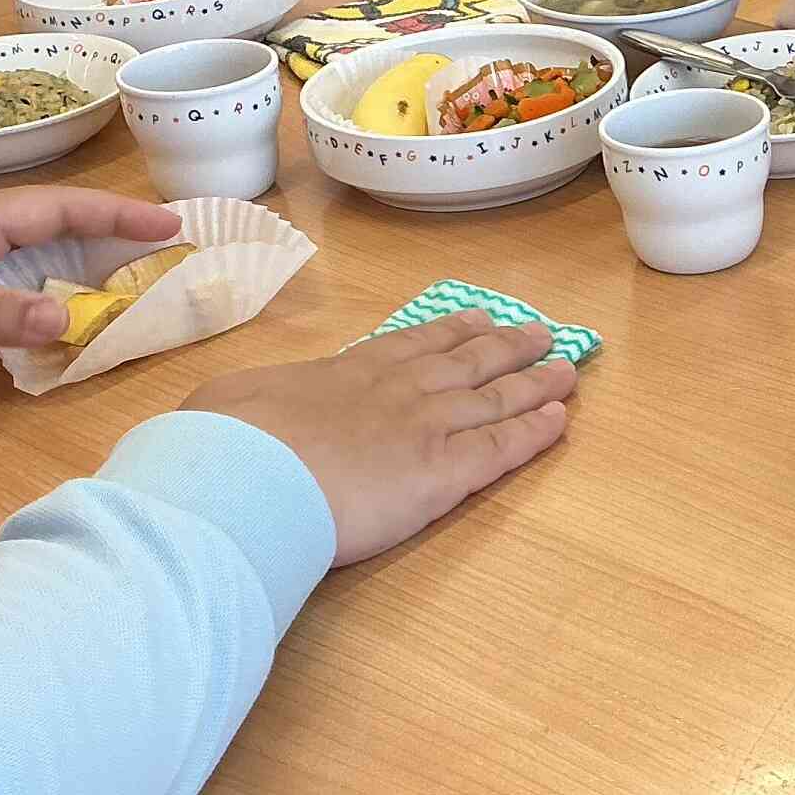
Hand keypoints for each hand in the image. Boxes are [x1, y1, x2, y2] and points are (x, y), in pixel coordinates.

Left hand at [0, 187, 183, 383]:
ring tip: (131, 275)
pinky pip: (7, 279)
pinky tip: (56, 312)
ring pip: (31, 249)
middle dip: (111, 230)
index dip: (116, 214)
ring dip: (81, 257)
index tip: (172, 224)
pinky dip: (45, 288)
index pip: (56, 207)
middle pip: (52, 221)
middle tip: (168, 248)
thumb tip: (72, 316)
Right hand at [183, 313, 576, 566]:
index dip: (452, 332)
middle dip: (507, 345)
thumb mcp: (231, 402)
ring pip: (497, 396)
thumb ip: (256, 403)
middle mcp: (399, 389)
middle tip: (539, 332)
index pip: (413, 345)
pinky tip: (559, 419)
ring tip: (566, 367)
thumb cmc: (228, 442)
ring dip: (535, 381)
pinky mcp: (445, 472)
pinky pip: (503, 447)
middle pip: (468, 361)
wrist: (248, 475)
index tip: (478, 319)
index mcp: (348, 370)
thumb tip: (248, 412)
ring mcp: (427, 426)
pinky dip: (536, 431)